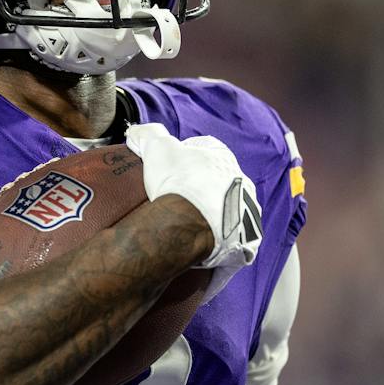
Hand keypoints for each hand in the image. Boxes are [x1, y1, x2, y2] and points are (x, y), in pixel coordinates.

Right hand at [124, 123, 261, 298]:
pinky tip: (204, 253)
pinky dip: (221, 249)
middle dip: (203, 190)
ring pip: (230, 213)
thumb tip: (137, 131)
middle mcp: (241, 182)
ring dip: (215, 219)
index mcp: (223, 158)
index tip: (171, 169)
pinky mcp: (246, 241)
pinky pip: (233, 245)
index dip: (187, 157)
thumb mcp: (158, 148)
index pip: (207, 150)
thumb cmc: (178, 181)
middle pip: (219, 183)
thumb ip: (148, 134)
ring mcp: (246, 213)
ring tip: (190, 228)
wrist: (191, 221)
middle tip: (178, 200)